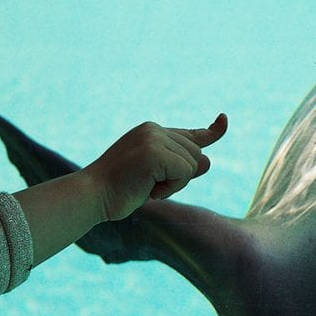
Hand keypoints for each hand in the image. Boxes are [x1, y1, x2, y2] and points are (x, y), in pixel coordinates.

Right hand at [85, 114, 227, 221]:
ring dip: (174, 184)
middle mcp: (153, 130)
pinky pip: (184, 172)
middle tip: (149, 186)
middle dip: (180, 177)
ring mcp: (153, 139)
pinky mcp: (155, 152)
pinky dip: (171, 188)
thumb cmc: (119, 190)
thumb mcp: (155, 178)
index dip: (211, 132)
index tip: (223, 120)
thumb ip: (181, 168)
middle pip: (195, 154)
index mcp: (151, 132)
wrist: (92, 195)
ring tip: (144, 187)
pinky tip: (148, 190)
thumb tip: (208, 160)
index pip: (190, 134)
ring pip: (192, 164)